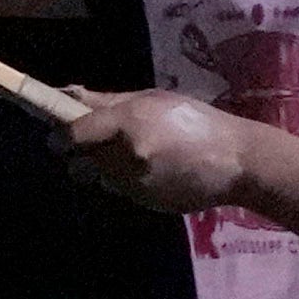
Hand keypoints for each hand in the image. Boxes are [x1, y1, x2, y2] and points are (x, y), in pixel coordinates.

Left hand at [62, 90, 256, 222]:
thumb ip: (107, 101)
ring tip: (138, 155)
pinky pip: (122, 191)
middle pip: (80, 161)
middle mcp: (126, 157)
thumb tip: (69, 95)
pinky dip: (128, 181)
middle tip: (101, 144)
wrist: (240, 162)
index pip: (73, 136)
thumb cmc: (197, 121)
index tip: (58, 138)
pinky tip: (155, 170)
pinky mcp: (146, 203)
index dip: (60, 138)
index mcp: (127, 124)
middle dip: (84, 153)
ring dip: (106, 168)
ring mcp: (136, 185)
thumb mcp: (153, 99)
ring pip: (100, 178)